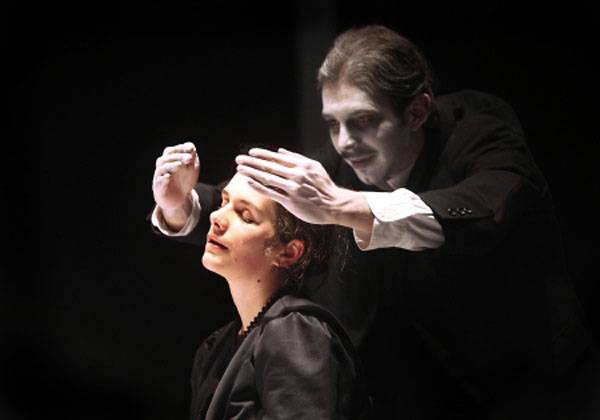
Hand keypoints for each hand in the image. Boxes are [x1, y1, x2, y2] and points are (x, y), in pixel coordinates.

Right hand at [153, 142, 199, 211]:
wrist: (180, 200)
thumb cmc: (184, 182)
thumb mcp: (191, 169)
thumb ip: (191, 158)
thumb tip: (191, 146)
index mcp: (169, 162)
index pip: (170, 151)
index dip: (179, 149)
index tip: (190, 149)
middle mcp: (162, 168)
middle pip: (165, 158)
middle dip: (178, 156)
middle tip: (189, 158)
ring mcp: (159, 178)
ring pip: (161, 169)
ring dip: (171, 165)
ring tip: (180, 165)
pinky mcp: (159, 189)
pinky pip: (158, 183)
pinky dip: (163, 179)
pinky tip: (168, 176)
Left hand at [235, 148, 371, 230]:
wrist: (335, 205)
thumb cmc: (324, 186)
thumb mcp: (315, 167)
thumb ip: (297, 158)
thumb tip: (279, 151)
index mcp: (302, 165)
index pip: (277, 158)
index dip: (263, 154)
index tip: (251, 152)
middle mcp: (296, 174)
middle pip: (269, 166)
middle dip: (252, 162)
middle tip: (239, 159)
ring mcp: (292, 188)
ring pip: (267, 177)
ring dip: (252, 172)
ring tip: (240, 168)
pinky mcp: (290, 201)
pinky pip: (271, 192)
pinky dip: (259, 186)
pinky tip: (249, 181)